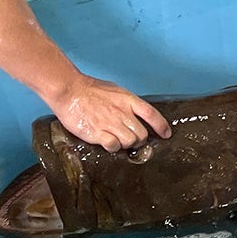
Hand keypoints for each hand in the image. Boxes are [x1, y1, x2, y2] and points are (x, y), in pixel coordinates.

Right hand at [51, 74, 170, 152]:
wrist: (69, 90)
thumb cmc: (90, 89)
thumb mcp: (115, 91)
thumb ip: (127, 103)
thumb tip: (136, 112)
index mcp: (128, 100)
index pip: (152, 114)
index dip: (162, 126)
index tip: (166, 134)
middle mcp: (122, 112)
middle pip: (142, 134)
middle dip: (140, 140)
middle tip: (133, 140)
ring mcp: (110, 123)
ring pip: (130, 142)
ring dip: (126, 145)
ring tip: (119, 141)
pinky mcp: (97, 133)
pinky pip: (113, 146)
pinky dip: (113, 147)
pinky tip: (108, 143)